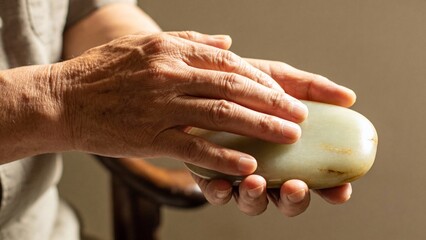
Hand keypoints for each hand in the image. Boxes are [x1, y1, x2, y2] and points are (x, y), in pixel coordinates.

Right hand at [54, 31, 307, 175]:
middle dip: (272, 101)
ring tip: (289, 136)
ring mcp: (161, 107)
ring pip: (221, 116)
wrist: (63, 99)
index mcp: (171, 50)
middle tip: (300, 115)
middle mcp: (170, 75)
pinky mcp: (150, 137)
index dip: (261, 78)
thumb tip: (227, 42)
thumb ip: (189, 40)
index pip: (228, 62)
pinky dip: (223, 157)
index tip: (284, 92)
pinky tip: (248, 165)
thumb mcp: (144, 44)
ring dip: (259, 126)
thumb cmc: (104, 72)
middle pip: (233, 87)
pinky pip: (194, 148)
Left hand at [193, 58, 355, 215]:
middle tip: (296, 186)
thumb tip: (348, 97)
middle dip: (294, 199)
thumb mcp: (278, 79)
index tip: (341, 190)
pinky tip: (222, 183)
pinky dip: (220, 192)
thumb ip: (311, 89)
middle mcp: (268, 170)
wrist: (201, 80)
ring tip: (255, 181)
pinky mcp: (210, 176)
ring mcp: (239, 176)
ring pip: (253, 203)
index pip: (318, 179)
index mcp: (290, 154)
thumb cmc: (246, 84)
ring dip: (257, 198)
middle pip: (287, 199)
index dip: (332, 190)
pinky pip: (217, 193)